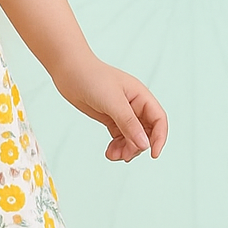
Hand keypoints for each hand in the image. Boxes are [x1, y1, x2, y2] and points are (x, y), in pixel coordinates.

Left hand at [51, 55, 167, 162]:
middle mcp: (135, 105)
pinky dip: (117, 146)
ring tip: (113, 155)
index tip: (153, 154)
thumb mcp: (112, 102)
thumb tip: (144, 144)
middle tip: (124, 156)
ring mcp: (122, 112)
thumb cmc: (92, 79)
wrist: (68, 70)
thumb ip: (128, 123)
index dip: (160, 138)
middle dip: (137, 146)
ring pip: (132, 137)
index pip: (159, 120)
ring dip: (126, 149)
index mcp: (141, 96)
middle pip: (146, 132)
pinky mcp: (110, 118)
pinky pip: (120, 137)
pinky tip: (109, 152)